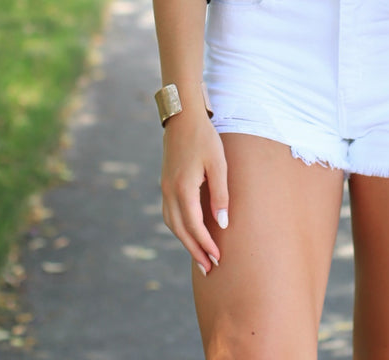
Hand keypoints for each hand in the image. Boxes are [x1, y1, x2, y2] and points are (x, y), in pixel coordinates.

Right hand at [160, 107, 228, 275]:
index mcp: (183, 188)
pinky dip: (178, 228)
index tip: (217, 258)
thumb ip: (220, 194)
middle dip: (195, 250)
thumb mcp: (218, 163)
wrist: (182, 118)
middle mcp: (170, 192)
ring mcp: (164, 188)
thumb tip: (223, 223)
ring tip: (199, 256)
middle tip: (208, 269)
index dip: (205, 244)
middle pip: (180, 230)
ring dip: (185, 242)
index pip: (194, 226)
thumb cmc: (204, 138)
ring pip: (172, 224)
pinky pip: (169, 213)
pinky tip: (188, 233)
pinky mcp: (165, 184)